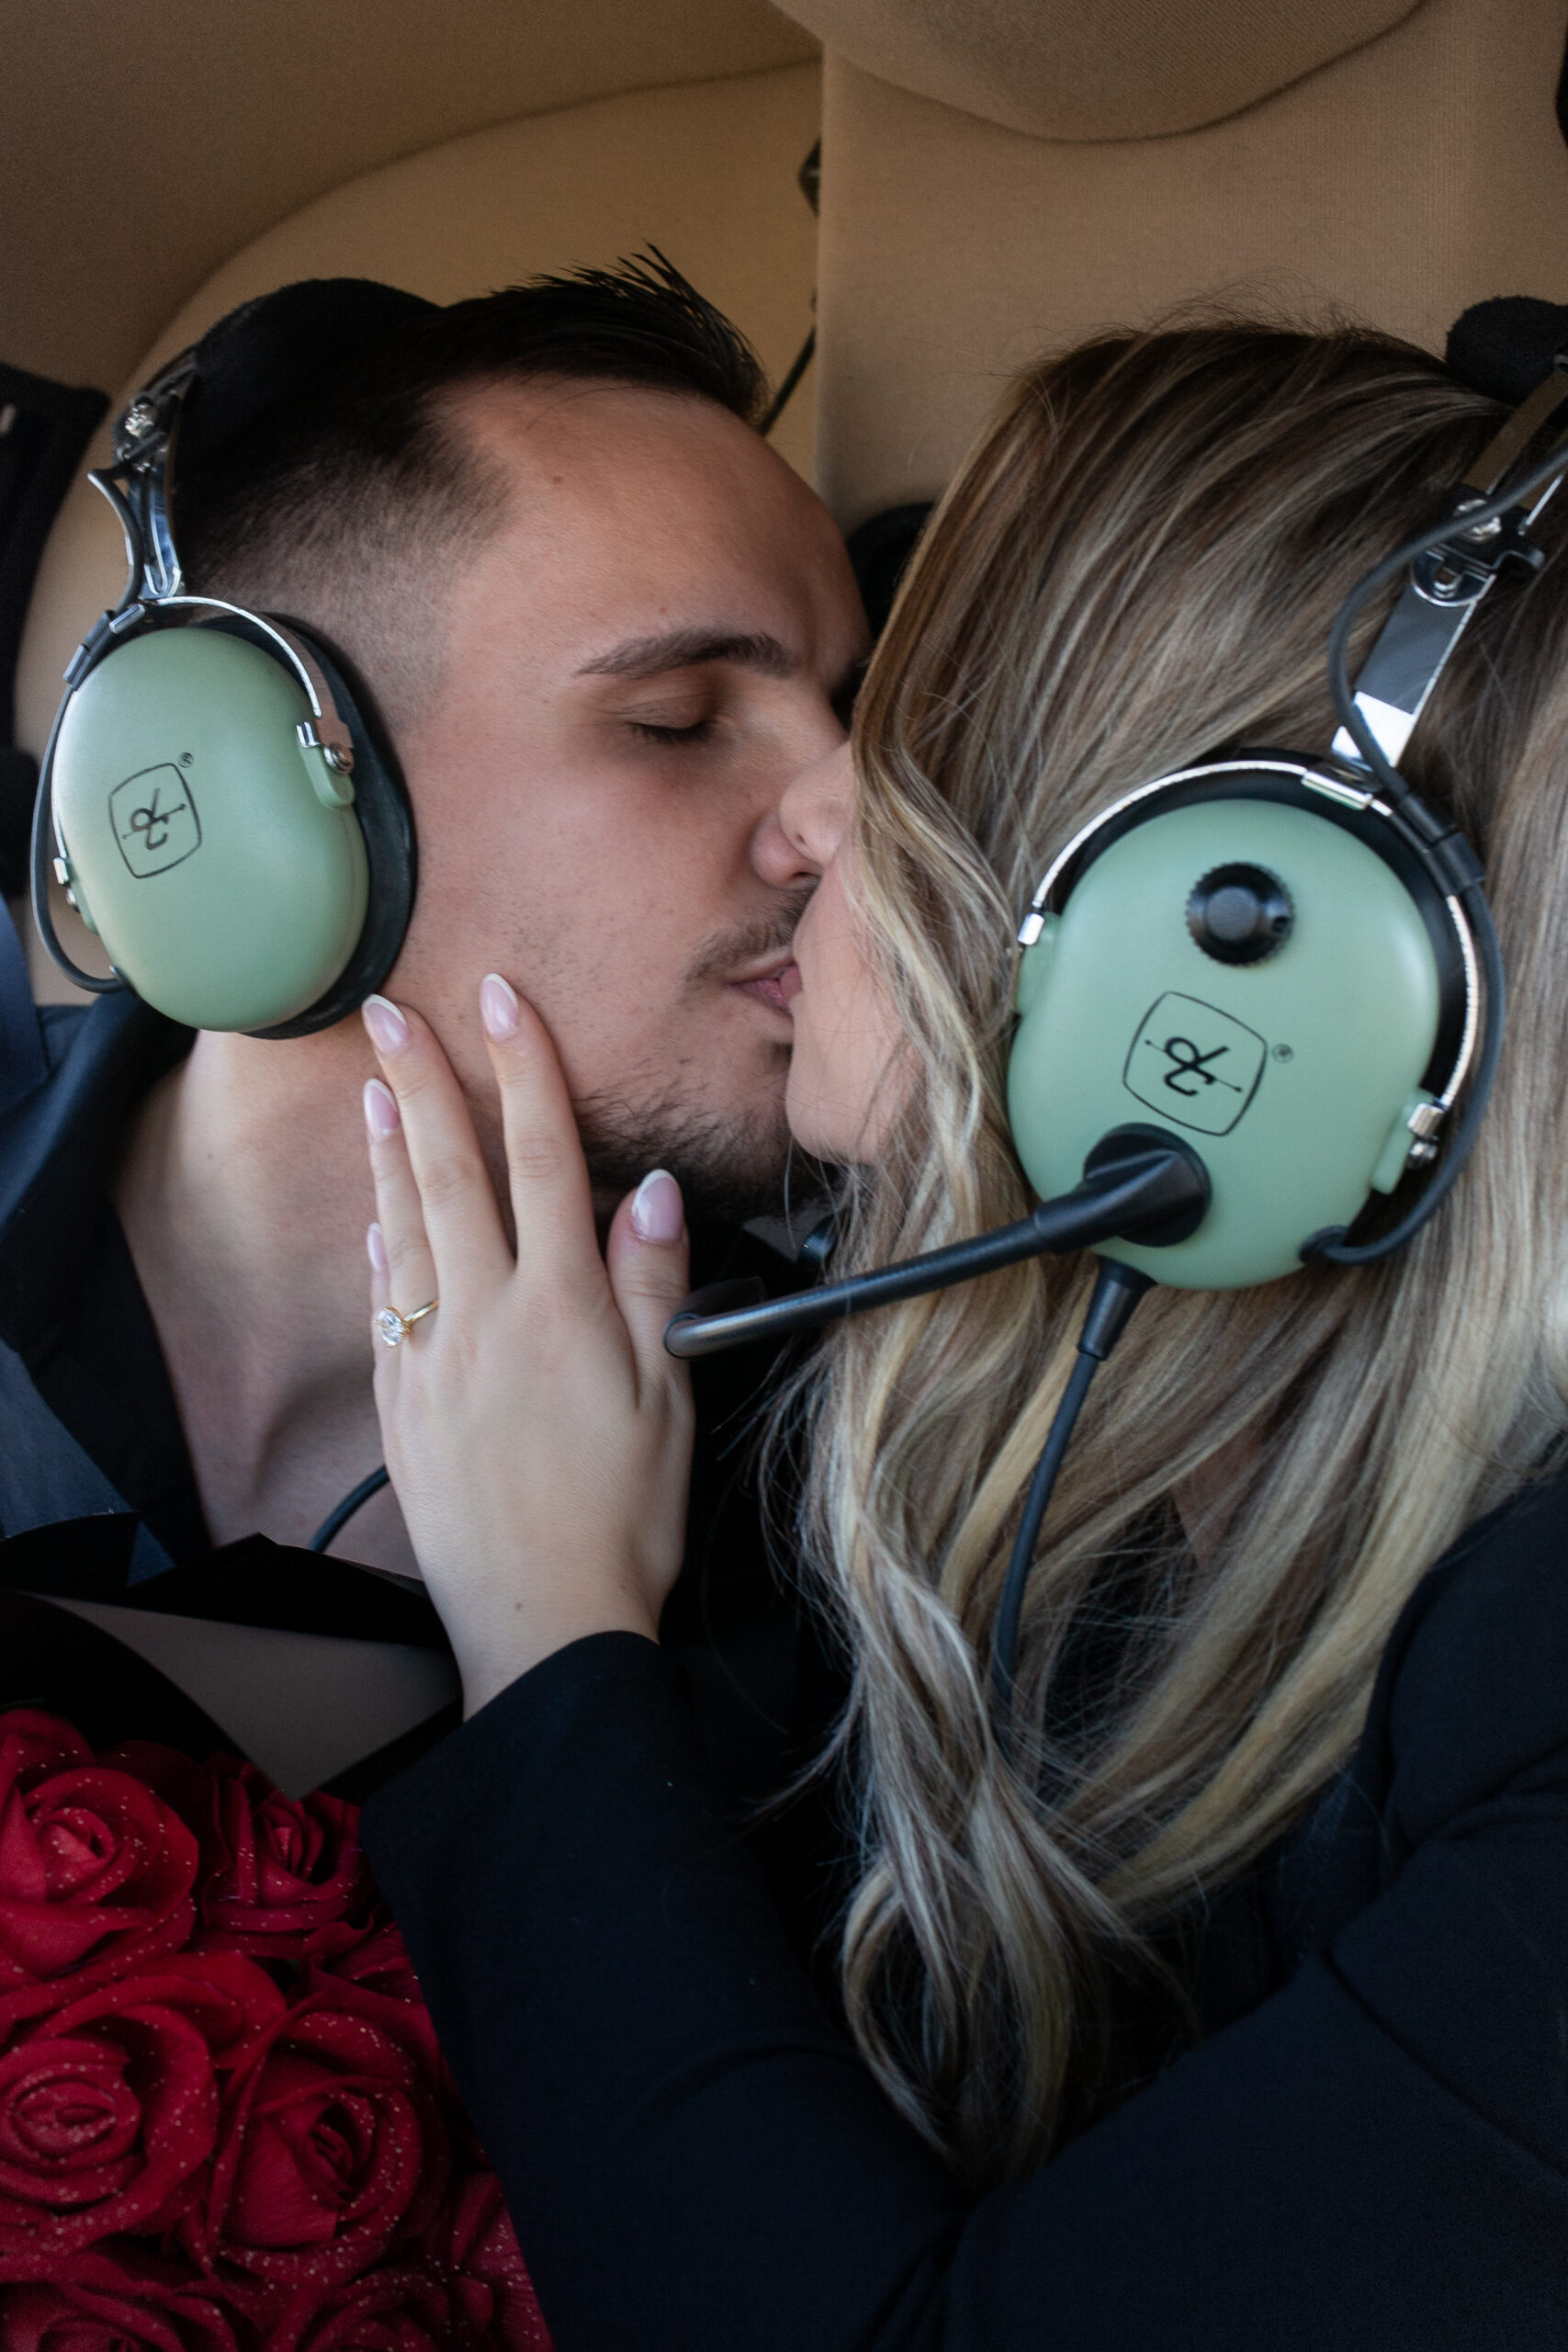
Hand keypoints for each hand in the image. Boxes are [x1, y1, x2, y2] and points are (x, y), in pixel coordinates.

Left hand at [360, 975, 693, 1715]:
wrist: (541, 1621)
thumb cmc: (624, 1520)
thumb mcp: (667, 1401)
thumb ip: (652, 1289)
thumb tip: (652, 1194)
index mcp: (561, 1309)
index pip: (542, 1160)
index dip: (524, 1071)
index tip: (504, 998)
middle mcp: (485, 1319)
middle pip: (448, 1174)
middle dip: (421, 1081)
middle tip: (388, 1008)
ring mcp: (431, 1361)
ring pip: (401, 1229)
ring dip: (384, 1149)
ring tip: (369, 1084)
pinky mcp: (401, 1407)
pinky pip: (383, 1305)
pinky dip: (377, 1248)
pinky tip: (372, 1217)